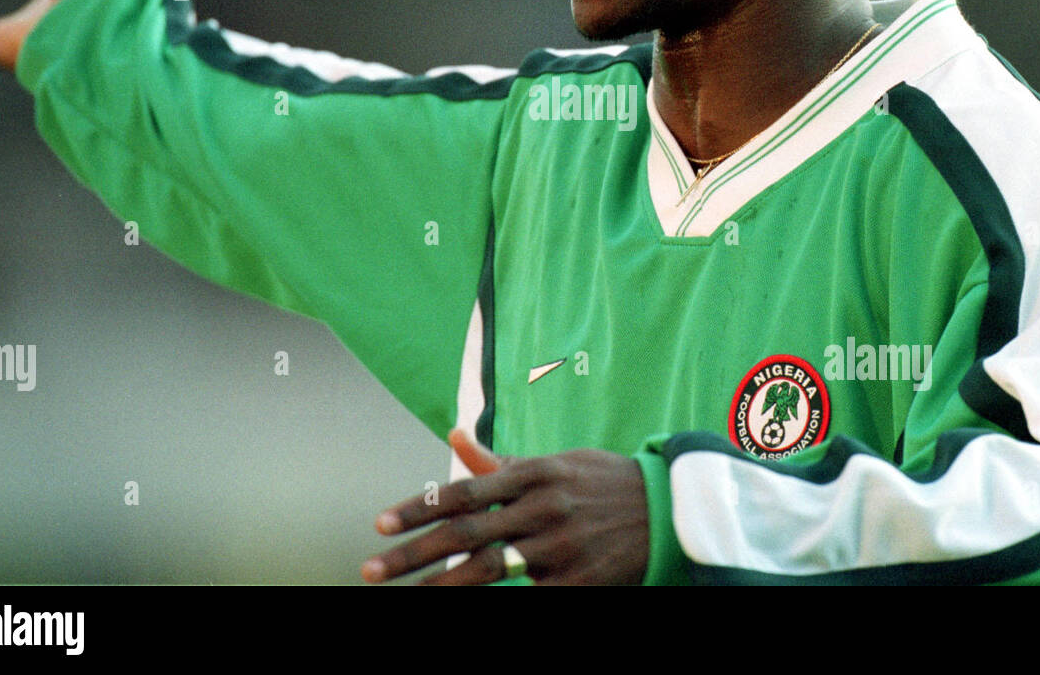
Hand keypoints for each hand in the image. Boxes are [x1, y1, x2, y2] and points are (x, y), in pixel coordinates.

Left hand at [362, 429, 649, 584]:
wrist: (668, 510)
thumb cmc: (601, 483)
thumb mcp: (555, 463)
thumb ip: (500, 460)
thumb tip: (452, 435)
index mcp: (533, 473)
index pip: (463, 492)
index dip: (418, 508)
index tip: (380, 524)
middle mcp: (542, 507)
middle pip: (465, 534)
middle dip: (413, 554)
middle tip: (371, 568)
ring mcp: (560, 546)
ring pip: (488, 569)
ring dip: (441, 585)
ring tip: (408, 595)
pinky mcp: (577, 581)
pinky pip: (528, 596)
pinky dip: (494, 602)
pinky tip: (465, 604)